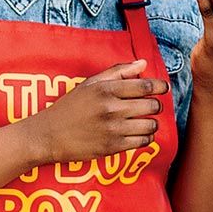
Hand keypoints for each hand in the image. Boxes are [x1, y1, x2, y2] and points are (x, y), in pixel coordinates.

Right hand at [30, 60, 167, 162]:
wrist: (48, 135)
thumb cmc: (70, 107)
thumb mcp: (90, 84)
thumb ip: (118, 71)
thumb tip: (143, 63)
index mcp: (106, 90)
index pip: (145, 86)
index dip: (160, 87)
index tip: (164, 88)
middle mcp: (111, 109)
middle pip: (151, 106)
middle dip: (156, 105)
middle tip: (151, 106)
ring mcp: (113, 130)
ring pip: (150, 125)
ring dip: (153, 123)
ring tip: (145, 121)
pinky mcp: (113, 147)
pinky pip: (142, 142)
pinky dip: (146, 138)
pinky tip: (139, 134)